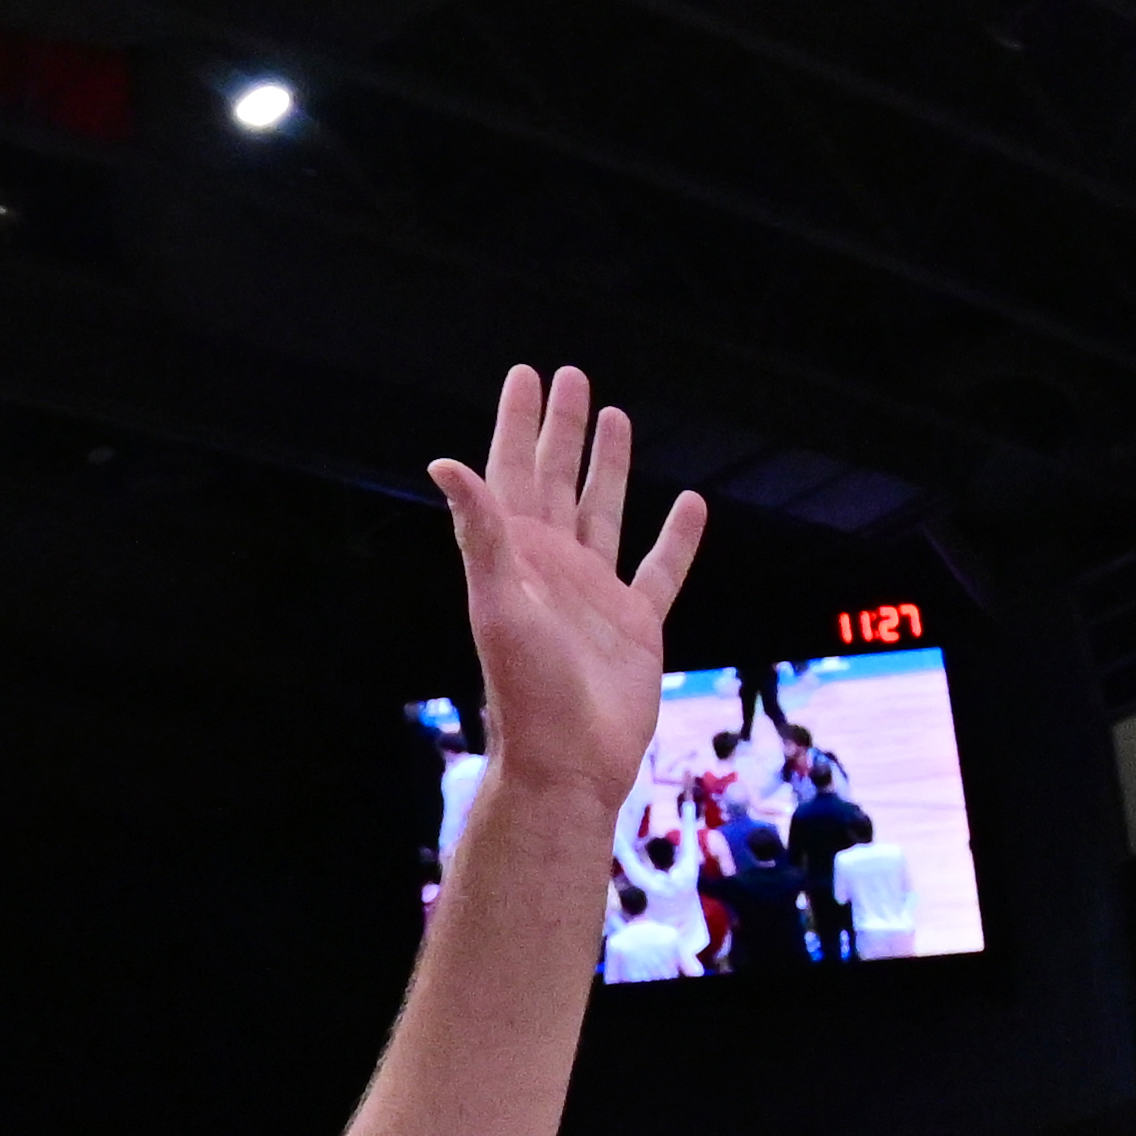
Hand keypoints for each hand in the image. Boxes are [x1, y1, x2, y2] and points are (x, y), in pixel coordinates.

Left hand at [427, 364, 706, 842]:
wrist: (568, 760)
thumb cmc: (526, 688)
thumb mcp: (498, 601)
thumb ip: (479, 532)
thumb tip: (444, 464)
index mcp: (515, 556)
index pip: (511, 473)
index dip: (517, 423)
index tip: (526, 375)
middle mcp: (552, 566)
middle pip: (555, 479)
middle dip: (560, 429)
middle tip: (569, 376)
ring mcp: (594, 592)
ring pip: (603, 511)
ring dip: (608, 467)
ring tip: (615, 416)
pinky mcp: (636, 622)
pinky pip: (660, 568)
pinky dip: (676, 537)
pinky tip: (691, 503)